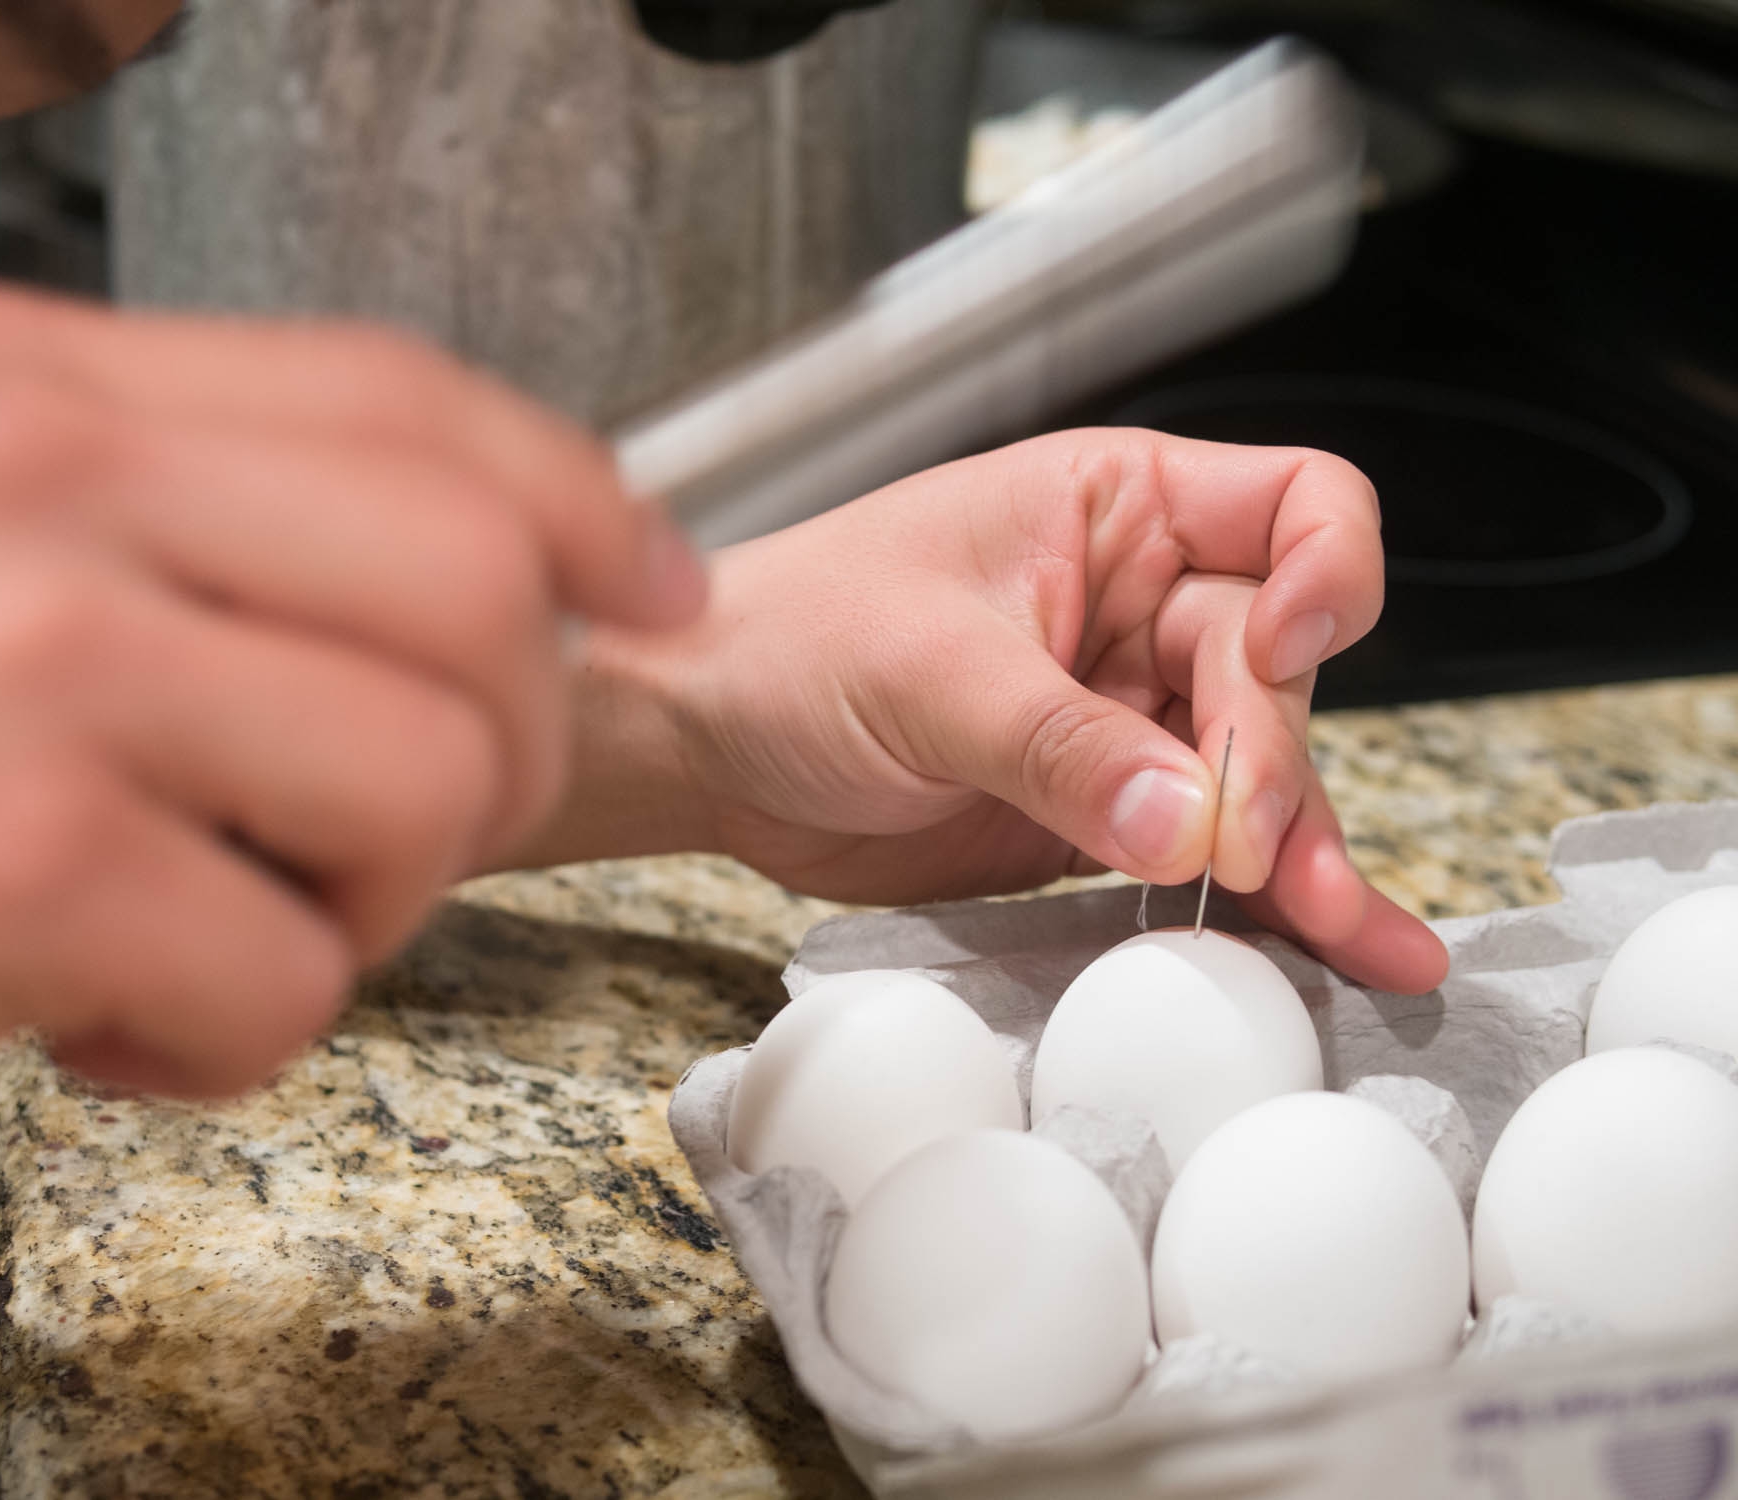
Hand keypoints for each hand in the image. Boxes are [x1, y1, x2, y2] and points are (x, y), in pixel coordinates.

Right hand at [0, 285, 704, 1128]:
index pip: (412, 401)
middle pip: (479, 593)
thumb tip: (396, 595)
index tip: (654, 584)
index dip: (579, 498)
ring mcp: (41, 662)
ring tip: (218, 927)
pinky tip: (103, 1018)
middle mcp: (54, 485)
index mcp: (40, 385)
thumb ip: (153, 522)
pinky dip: (230, 1037)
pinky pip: (287, 978)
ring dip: (364, 904)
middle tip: (379, 836)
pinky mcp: (12, 861)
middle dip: (491, 747)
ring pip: (423, 784)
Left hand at [526, 429, 1444, 993]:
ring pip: (1263, 774)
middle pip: (1283, 670)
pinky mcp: (1103, 810)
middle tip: (1236, 846)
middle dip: (1273, 763)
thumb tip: (1190, 822)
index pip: (1296, 507)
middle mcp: (1140, 602)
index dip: (1325, 574)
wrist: (704, 743)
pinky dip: (1263, 899)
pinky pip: (1206, 849)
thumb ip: (1060, 745)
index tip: (1284, 651)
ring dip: (1306, 853)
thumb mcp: (926, 672)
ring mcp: (1128, 713)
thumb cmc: (786, 640)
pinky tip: (1335, 943)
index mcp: (1112, 508)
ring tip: (1349, 933)